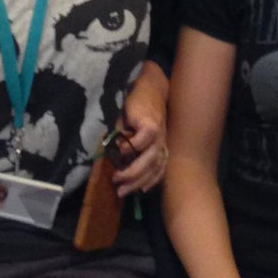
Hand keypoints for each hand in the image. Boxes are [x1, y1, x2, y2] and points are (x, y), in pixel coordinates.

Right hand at [110, 75, 167, 195]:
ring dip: (132, 171)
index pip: (159, 168)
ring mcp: (158, 133)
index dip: (150, 181)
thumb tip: (116, 166)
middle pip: (153, 167)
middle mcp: (162, 141)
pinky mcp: (150, 123)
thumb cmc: (138, 110)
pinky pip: (141, 141)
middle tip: (120, 192)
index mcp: (160, 145)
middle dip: (136, 182)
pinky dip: (130, 148)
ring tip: (116, 177)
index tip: (138, 192)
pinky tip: (119, 152)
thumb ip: (128, 147)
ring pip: (148, 158)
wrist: (146, 85)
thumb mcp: (133, 132)